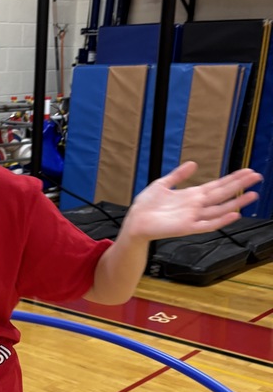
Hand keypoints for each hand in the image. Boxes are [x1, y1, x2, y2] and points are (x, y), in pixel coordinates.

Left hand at [124, 162, 262, 240]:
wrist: (135, 222)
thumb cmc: (146, 206)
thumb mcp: (162, 184)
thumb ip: (178, 175)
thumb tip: (193, 163)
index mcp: (192, 195)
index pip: (217, 185)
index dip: (232, 178)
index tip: (247, 171)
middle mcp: (196, 206)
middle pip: (223, 194)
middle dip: (239, 185)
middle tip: (256, 177)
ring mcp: (193, 217)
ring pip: (220, 209)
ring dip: (236, 202)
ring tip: (252, 195)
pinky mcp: (187, 227)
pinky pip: (208, 225)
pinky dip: (221, 221)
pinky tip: (234, 214)